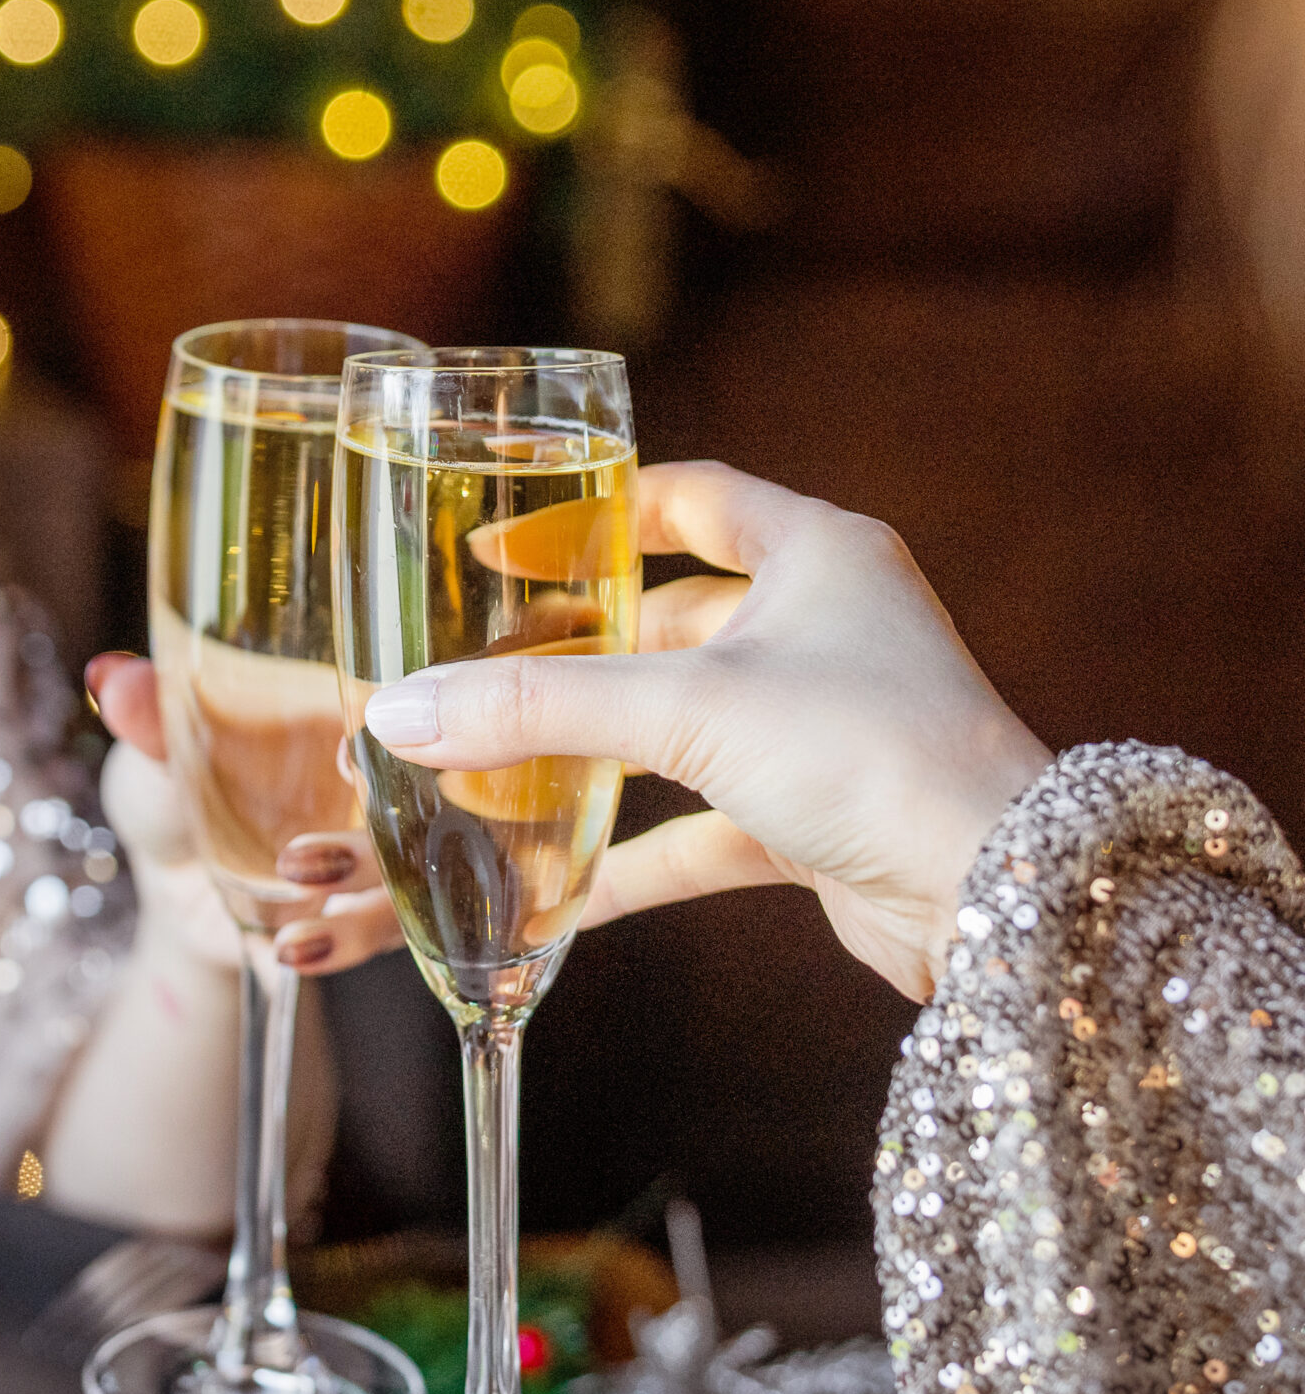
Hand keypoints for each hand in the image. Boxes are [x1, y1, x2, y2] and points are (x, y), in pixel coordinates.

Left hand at [86, 653, 406, 975]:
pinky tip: (289, 951)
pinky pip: (388, 933)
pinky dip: (344, 944)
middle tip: (308, 850)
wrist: (172, 898)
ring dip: (362, 899)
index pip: (400, 707)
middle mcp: (381, 783)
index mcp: (340, 718)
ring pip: (415, 874)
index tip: (345, 751)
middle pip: (424, 797)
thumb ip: (150, 722)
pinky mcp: (374, 916)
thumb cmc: (172, 800)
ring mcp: (387, 855)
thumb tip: (111, 679)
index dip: (392, 728)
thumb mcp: (156, 760)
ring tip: (293, 909)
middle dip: (375, 829)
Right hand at [357, 461, 1052, 999]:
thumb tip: (396, 715)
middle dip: (571, 648)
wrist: (997, 896)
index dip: (593, 512)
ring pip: (676, 726)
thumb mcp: (687, 710)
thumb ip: (536, 711)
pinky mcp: (816, 818)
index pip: (690, 497)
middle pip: (669, 620)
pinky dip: (627, 852)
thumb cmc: (874, 757)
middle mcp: (825, 630)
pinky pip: (696, 826)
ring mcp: (821, 728)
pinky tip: (550, 887)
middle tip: (474, 664)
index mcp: (818, 554)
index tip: (502, 540)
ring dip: (590, 752)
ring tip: (487, 765)